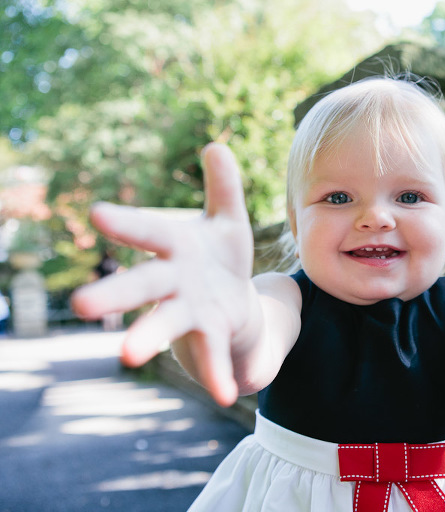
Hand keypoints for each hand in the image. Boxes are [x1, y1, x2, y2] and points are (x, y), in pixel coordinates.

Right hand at [71, 143, 253, 405]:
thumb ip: (223, 188)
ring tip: (127, 356)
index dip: (126, 224)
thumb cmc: (222, 255)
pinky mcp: (210, 333)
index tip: (97, 213)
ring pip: (165, 323)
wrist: (235, 300)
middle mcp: (172, 279)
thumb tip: (217, 146)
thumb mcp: (227, 220)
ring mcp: (189, 310)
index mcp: (174, 245)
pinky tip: (226, 394)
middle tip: (84, 306)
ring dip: (147, 338)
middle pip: (142, 284)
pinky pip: (213, 355)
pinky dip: (217, 373)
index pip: (148, 232)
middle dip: (116, 293)